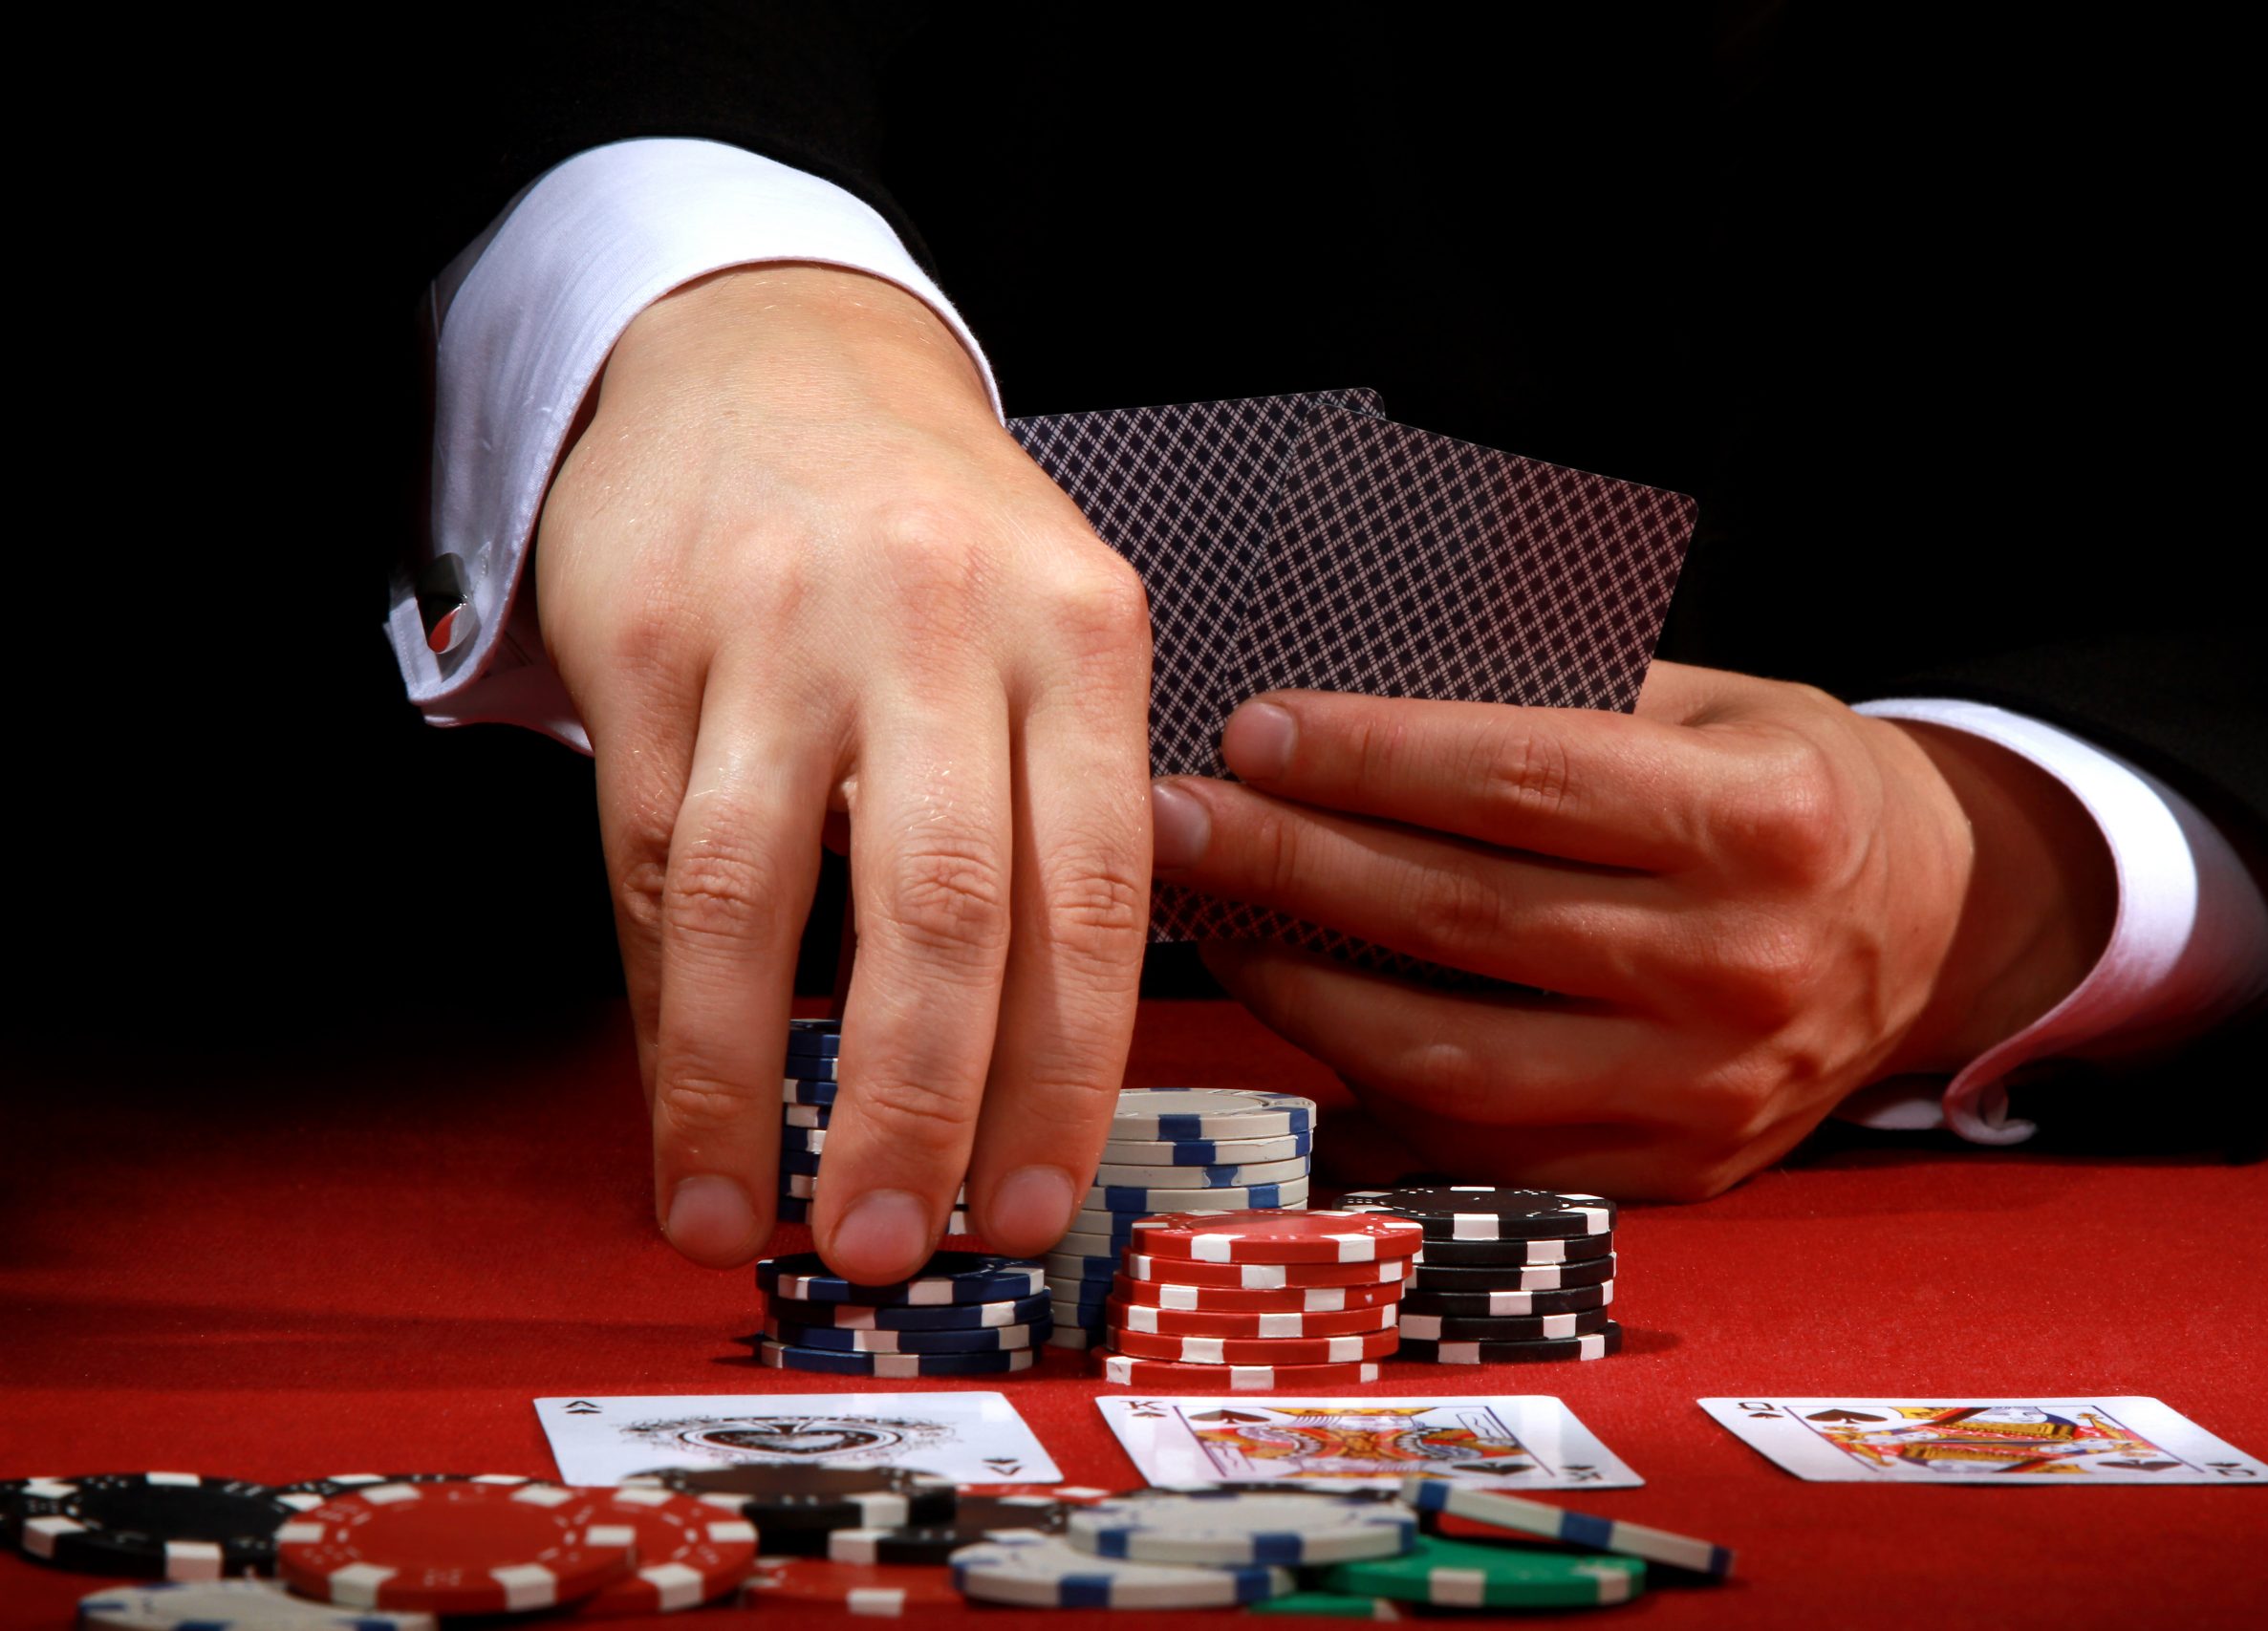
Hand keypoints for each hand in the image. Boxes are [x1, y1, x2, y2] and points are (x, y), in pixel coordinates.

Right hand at [537, 264, 1150, 1276]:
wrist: (772, 351)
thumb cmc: (934, 537)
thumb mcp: (1051, 632)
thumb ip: (1057, 819)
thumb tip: (1041, 1075)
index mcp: (1078, 634)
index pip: (1093, 891)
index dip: (1065, 1073)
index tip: (1031, 1206)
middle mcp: (938, 620)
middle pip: (944, 906)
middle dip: (924, 1103)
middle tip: (900, 1245)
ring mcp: (778, 623)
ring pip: (761, 894)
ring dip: (752, 1087)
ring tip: (750, 1219)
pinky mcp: (644, 636)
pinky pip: (649, 857)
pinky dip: (668, 1005)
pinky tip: (685, 1102)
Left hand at [1149, 665, 2113, 1198]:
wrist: (1933, 932)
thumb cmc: (1795, 792)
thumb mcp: (1716, 705)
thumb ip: (1560, 704)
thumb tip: (1348, 709)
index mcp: (1765, 821)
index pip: (1519, 782)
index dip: (1367, 758)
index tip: (1252, 732)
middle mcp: (1745, 971)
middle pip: (1463, 919)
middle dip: (1291, 864)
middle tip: (1176, 823)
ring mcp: (1709, 1094)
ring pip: (1451, 1060)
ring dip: (1303, 994)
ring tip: (1218, 928)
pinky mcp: (1674, 1174)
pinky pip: (1482, 1152)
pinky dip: (1370, 1094)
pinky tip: (1298, 1030)